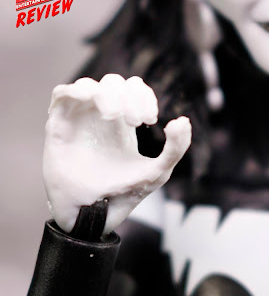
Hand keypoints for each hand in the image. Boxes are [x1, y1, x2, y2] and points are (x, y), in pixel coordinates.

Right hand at [43, 74, 191, 233]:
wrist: (94, 212)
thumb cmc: (124, 192)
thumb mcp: (158, 172)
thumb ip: (176, 149)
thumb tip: (183, 121)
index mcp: (123, 124)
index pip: (133, 90)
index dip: (144, 95)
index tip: (150, 119)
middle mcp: (99, 118)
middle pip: (113, 83)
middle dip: (127, 96)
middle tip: (134, 121)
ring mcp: (79, 120)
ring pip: (89, 85)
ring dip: (107, 94)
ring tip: (114, 116)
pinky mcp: (59, 126)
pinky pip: (63, 94)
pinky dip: (79, 92)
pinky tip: (96, 109)